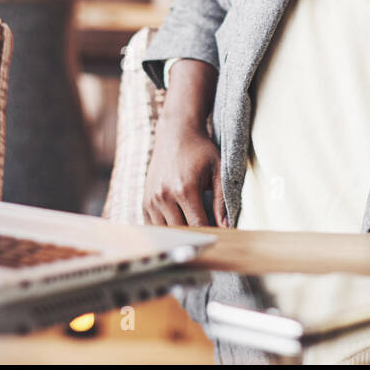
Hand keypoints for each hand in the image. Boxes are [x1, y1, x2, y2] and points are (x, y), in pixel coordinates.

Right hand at [143, 113, 226, 227]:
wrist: (175, 133)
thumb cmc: (200, 150)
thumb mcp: (218, 170)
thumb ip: (222, 200)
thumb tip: (225, 226)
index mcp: (185, 189)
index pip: (198, 225)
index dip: (210, 234)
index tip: (219, 237)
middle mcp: (164, 196)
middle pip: (181, 232)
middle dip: (196, 236)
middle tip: (208, 234)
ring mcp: (151, 199)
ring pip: (166, 231)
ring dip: (180, 234)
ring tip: (193, 229)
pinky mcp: (145, 200)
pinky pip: (153, 226)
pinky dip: (166, 230)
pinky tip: (178, 224)